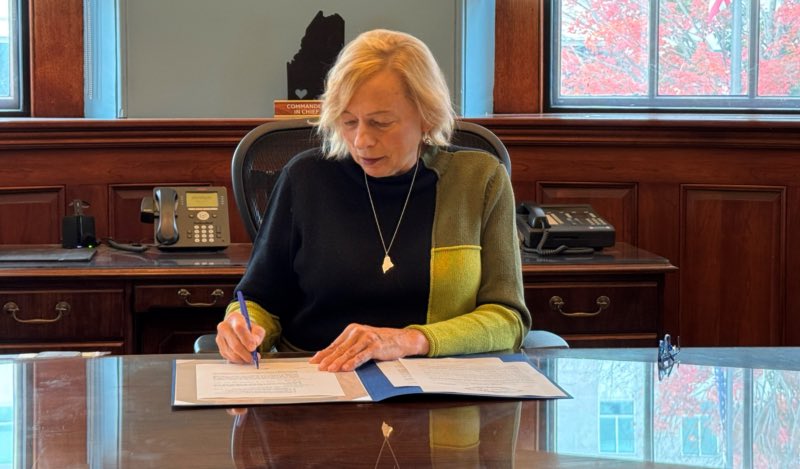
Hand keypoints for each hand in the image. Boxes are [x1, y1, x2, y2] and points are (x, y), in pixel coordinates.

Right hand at [216, 312, 265, 363]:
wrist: (238, 329)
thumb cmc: (249, 329)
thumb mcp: (257, 329)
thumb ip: (258, 335)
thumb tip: (254, 343)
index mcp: (235, 318)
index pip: (239, 328)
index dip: (247, 340)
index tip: (253, 348)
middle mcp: (224, 326)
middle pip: (235, 344)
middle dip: (246, 354)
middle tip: (254, 357)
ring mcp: (220, 337)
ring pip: (232, 353)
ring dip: (243, 358)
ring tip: (251, 358)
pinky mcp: (219, 347)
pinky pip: (229, 357)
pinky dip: (238, 360)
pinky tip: (244, 357)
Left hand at [309, 323, 428, 371]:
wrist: (401, 340)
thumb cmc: (380, 342)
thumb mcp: (362, 342)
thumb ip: (349, 348)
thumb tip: (331, 359)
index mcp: (352, 330)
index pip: (335, 344)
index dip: (323, 353)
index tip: (314, 361)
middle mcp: (358, 331)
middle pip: (340, 348)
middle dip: (328, 359)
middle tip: (319, 368)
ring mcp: (367, 338)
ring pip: (349, 352)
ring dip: (338, 362)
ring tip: (330, 370)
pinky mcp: (376, 346)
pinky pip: (361, 355)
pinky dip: (353, 362)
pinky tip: (346, 368)